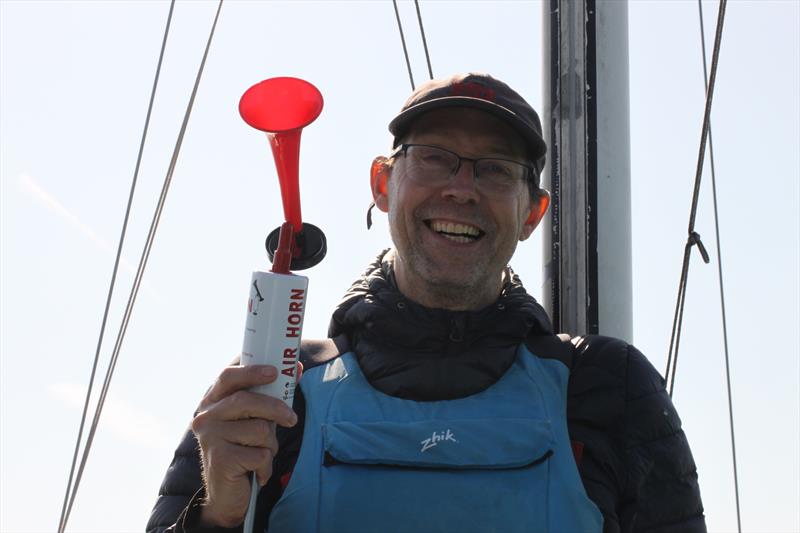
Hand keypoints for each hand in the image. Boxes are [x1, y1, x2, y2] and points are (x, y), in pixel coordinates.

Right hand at [191, 364, 298, 527]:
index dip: (251, 372)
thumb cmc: (243, 450)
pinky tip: (257, 471)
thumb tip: (296, 369)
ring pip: (259, 430)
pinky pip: (260, 455)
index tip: (274, 372)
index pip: (228, 378)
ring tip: (262, 454)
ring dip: (270, 444)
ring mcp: (210, 438)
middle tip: (291, 419)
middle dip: (276, 409)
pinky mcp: (220, 460)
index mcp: (212, 403)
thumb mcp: (253, 420)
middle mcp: (206, 417)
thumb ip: (269, 396)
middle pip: (247, 401)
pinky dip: (266, 465)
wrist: (225, 495)